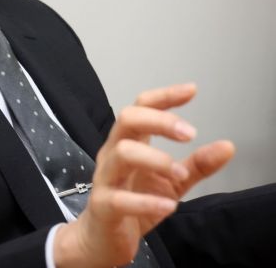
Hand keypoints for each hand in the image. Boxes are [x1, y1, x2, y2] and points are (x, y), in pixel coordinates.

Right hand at [53, 83, 234, 267]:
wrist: (102, 239)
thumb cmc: (133, 203)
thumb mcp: (171, 181)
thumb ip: (197, 164)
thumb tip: (227, 146)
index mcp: (128, 142)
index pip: (141, 107)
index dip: (164, 96)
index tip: (191, 90)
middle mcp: (113, 153)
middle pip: (127, 120)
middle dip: (159, 120)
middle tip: (189, 133)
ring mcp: (105, 178)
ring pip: (122, 153)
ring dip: (156, 159)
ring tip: (180, 172)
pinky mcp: (103, 207)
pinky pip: (119, 199)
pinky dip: (146, 201)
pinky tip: (167, 205)